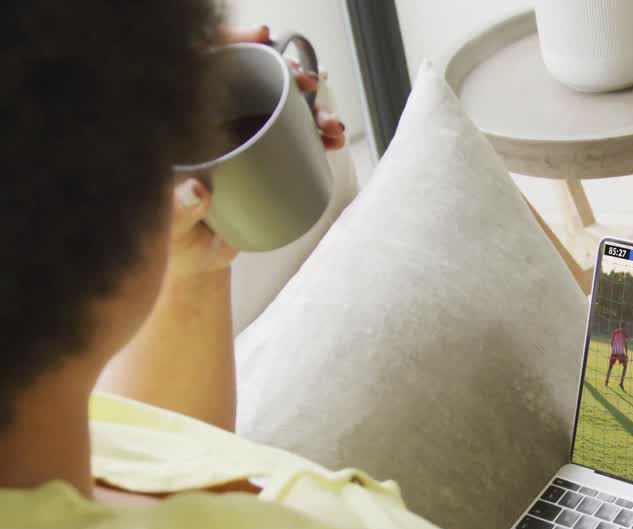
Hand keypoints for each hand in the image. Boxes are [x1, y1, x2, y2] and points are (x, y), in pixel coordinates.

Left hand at [167, 27, 349, 279]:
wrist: (201, 257)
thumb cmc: (178, 240)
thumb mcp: (173, 230)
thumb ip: (176, 213)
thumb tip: (198, 192)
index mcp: (182, 120)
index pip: (201, 63)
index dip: (230, 41)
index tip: (259, 38)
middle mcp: (211, 116)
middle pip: (249, 74)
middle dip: (283, 69)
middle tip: (306, 80)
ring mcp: (241, 131)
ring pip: (279, 101)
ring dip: (310, 104)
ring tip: (328, 125)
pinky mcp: (266, 151)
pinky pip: (295, 130)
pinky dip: (317, 128)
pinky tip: (330, 136)